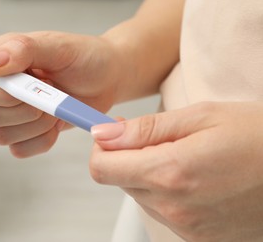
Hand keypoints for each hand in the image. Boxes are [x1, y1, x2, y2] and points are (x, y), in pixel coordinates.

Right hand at [0, 31, 121, 156]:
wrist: (107, 79)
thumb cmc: (84, 57)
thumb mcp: (58, 47)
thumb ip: (22, 50)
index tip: (25, 85)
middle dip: (23, 110)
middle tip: (48, 94)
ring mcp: (11, 115)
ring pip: (1, 136)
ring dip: (35, 125)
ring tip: (56, 106)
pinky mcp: (25, 134)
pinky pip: (20, 150)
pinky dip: (42, 139)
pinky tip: (56, 122)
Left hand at [90, 101, 262, 240]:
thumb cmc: (258, 137)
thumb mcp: (200, 117)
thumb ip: (144, 129)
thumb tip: (103, 134)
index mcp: (170, 173)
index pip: (102, 168)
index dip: (101, 146)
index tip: (110, 131)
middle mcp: (174, 208)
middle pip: (119, 180)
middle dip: (128, 156)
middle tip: (159, 138)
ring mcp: (186, 228)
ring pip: (140, 195)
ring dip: (149, 174)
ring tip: (185, 157)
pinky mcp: (198, 238)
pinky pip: (162, 211)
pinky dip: (167, 192)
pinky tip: (195, 178)